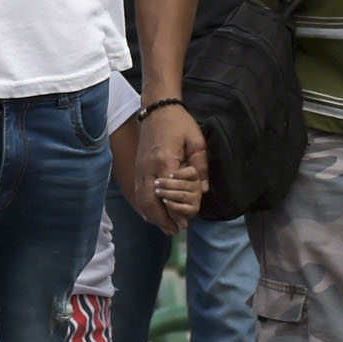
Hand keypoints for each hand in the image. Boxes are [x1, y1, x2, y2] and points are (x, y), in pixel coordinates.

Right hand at [140, 103, 208, 231]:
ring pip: (142, 199)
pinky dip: (144, 206)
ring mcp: (140, 169)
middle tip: (175, 231)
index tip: (186, 223)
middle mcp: (148, 169)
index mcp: (165, 162)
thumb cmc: (179, 124)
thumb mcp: (197, 142)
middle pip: (150, 202)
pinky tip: (150, 214)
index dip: (176, 212)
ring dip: (152, 215)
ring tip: (164, 226)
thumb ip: (201, 166)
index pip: (169, 195)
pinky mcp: (138, 167)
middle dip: (162, 219)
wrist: (156, 110)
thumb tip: (203, 190)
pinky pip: (138, 192)